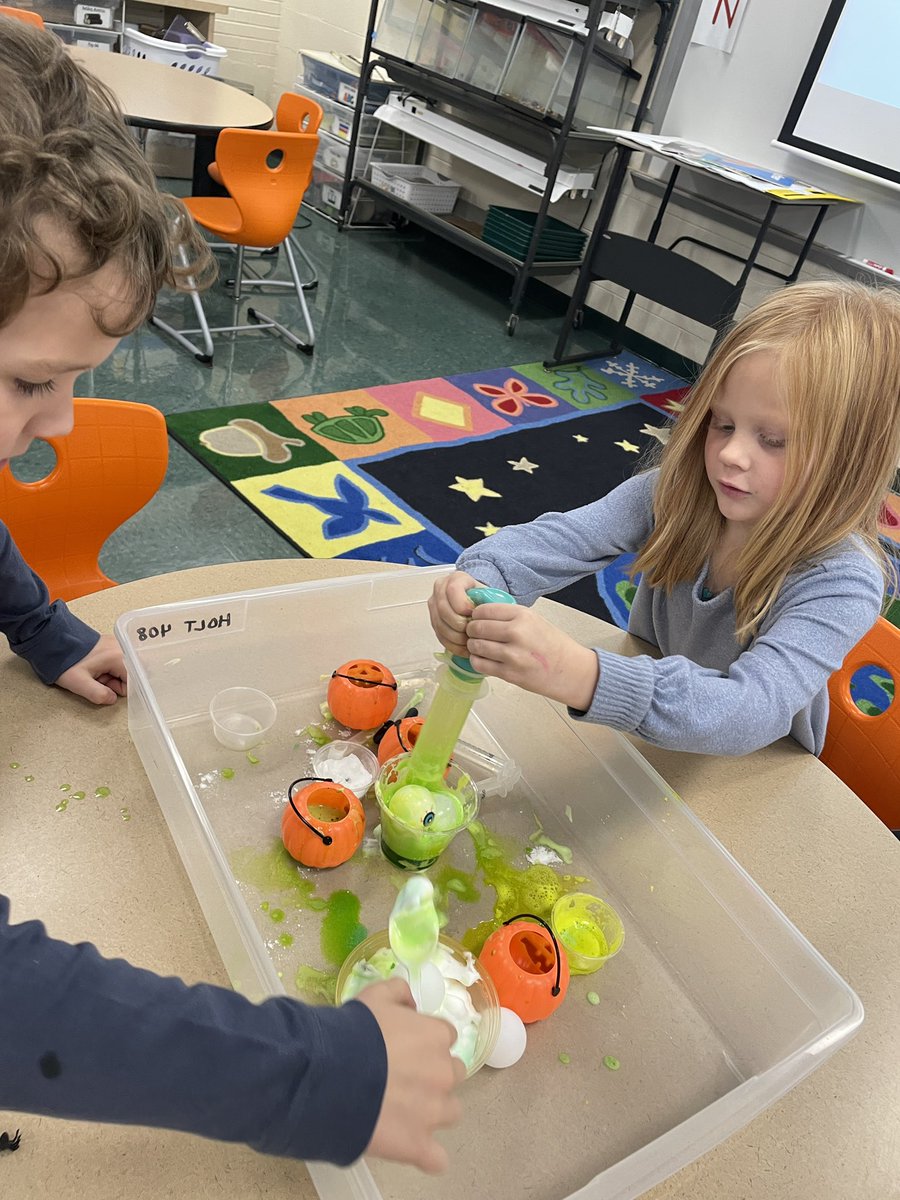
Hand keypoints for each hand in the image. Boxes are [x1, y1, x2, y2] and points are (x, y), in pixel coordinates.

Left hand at [55, 634, 126, 705]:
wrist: (51, 640)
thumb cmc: (64, 660)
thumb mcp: (79, 683)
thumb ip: (99, 695)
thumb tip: (112, 699)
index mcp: (119, 657)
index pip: (134, 682)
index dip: (118, 689)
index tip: (104, 686)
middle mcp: (122, 648)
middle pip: (129, 674)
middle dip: (113, 681)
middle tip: (95, 678)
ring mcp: (116, 644)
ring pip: (122, 669)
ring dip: (109, 675)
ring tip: (92, 671)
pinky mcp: (110, 644)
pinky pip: (117, 661)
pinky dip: (107, 668)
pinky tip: (93, 666)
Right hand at [358, 978, 463, 1172]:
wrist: (330, 1074)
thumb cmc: (353, 1031)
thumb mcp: (375, 995)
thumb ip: (399, 993)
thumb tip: (411, 1003)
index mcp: (436, 1036)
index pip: (444, 1038)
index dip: (424, 1044)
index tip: (405, 1049)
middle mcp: (443, 1073)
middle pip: (452, 1074)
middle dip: (433, 1076)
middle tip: (402, 1078)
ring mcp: (434, 1112)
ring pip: (450, 1113)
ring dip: (432, 1112)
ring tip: (402, 1112)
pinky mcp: (419, 1145)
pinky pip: (436, 1158)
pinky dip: (426, 1154)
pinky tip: (410, 1148)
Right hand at [427, 571, 483, 656]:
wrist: (476, 601)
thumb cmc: (483, 598)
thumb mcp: (489, 595)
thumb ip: (488, 602)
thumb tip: (489, 618)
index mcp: (455, 579)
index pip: (452, 590)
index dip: (463, 605)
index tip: (474, 614)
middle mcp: (440, 590)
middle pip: (444, 610)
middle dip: (460, 625)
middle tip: (473, 632)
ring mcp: (434, 605)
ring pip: (440, 625)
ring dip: (456, 638)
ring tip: (470, 643)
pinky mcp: (433, 620)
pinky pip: (439, 635)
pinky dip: (452, 645)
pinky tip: (465, 649)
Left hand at [465, 604, 598, 711]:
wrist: (569, 670)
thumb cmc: (552, 644)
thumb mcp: (534, 619)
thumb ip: (509, 616)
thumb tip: (480, 614)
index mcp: (523, 615)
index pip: (484, 610)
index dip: (476, 615)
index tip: (477, 618)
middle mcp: (516, 633)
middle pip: (477, 627)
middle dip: (471, 630)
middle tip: (474, 633)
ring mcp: (512, 655)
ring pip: (475, 646)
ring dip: (473, 646)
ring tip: (479, 646)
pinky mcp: (509, 673)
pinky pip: (480, 664)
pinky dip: (477, 660)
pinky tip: (483, 658)